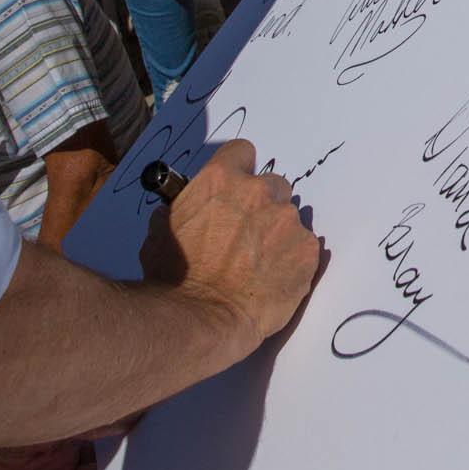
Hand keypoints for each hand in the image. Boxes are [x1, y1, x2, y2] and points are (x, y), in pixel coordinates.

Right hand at [138, 140, 320, 352]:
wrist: (199, 317)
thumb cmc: (172, 277)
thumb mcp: (162, 229)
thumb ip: (185, 207)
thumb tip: (191, 207)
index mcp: (221, 179)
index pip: (242, 152)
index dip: (239, 170)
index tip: (236, 189)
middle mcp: (258, 192)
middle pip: (273, 186)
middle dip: (263, 206)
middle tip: (248, 236)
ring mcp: (286, 221)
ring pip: (289, 220)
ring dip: (278, 236)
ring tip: (259, 267)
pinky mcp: (306, 252)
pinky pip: (303, 249)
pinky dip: (292, 262)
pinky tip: (274, 282)